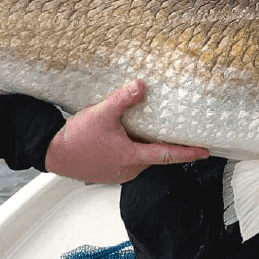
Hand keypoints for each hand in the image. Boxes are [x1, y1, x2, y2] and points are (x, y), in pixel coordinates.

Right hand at [45, 79, 210, 183]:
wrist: (52, 152)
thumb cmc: (76, 138)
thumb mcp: (102, 113)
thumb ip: (123, 99)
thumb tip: (141, 85)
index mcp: (132, 158)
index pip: (168, 155)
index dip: (189, 153)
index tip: (206, 152)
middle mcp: (129, 170)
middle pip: (154, 155)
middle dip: (163, 144)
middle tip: (174, 131)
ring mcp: (118, 174)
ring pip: (140, 158)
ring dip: (144, 145)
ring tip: (144, 129)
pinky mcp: (108, 173)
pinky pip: (127, 160)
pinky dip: (131, 149)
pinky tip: (124, 137)